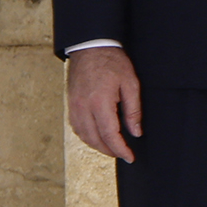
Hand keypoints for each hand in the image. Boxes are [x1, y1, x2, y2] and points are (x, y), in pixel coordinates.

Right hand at [64, 47, 140, 162]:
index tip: (130, 157)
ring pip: (83, 135)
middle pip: (94, 139)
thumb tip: (136, 132)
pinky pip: (77, 127)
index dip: (120, 149)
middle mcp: (83, 107)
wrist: (90, 48)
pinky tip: (98, 137)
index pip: (109, 134)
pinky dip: (87, 136)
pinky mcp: (70, 104)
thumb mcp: (131, 84)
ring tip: (113, 148)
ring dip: (97, 145)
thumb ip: (133, 110)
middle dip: (110, 150)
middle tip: (124, 154)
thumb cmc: (112, 63)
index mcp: (100, 102)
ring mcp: (73, 106)